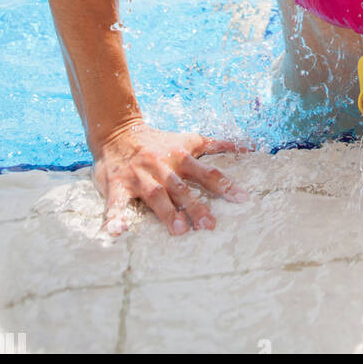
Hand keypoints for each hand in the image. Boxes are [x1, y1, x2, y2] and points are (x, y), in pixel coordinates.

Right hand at [92, 120, 255, 236]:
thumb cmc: (158, 141)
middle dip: (195, 206)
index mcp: (180, 157)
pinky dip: (115, 217)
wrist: (118, 132)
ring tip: (178, 230)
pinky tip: (117, 231)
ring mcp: (139, 176)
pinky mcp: (117, 185)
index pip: (206, 173)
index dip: (224, 185)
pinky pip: (116, 202)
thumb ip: (215, 145)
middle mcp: (162, 166)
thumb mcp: (188, 140)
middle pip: (181, 188)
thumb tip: (246, 147)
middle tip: (209, 225)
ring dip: (166, 212)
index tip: (241, 199)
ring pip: (155, 194)